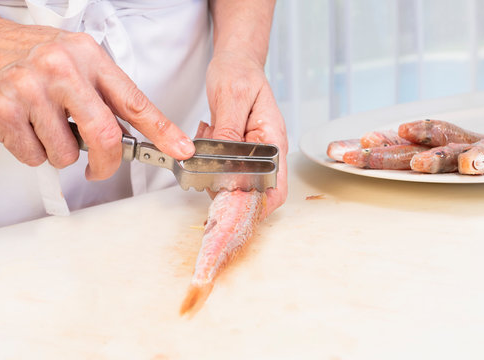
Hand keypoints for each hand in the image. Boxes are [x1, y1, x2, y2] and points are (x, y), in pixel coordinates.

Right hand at [0, 16, 194, 179]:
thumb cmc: (31, 55)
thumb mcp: (77, 60)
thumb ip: (104, 94)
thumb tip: (135, 132)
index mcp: (89, 57)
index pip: (134, 100)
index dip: (162, 130)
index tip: (180, 149)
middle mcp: (62, 70)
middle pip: (105, 136)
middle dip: (107, 163)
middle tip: (100, 167)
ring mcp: (31, 90)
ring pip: (66, 154)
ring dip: (60, 153)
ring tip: (46, 127)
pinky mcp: (4, 111)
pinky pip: (35, 157)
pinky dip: (34, 152)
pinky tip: (25, 127)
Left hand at [201, 51, 287, 216]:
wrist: (235, 61)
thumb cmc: (239, 72)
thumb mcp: (232, 98)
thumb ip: (229, 131)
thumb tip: (225, 163)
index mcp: (274, 139)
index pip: (277, 187)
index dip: (260, 206)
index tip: (234, 210)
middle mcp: (267, 151)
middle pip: (255, 191)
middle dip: (228, 187)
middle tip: (207, 167)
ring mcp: (253, 152)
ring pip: (236, 181)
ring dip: (215, 172)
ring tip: (208, 137)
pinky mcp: (239, 151)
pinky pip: (225, 168)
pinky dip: (210, 160)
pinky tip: (207, 136)